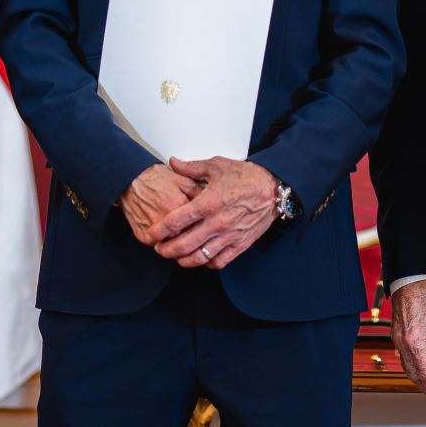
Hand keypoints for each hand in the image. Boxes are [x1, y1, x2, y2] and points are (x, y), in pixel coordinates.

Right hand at [119, 164, 201, 244]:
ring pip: (172, 247)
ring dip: (178, 245)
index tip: (209, 228)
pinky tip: (167, 236)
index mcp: (178, 204)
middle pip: (186, 240)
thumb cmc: (156, 178)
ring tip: (182, 238)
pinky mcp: (142, 236)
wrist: (131, 179)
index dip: (205, 227)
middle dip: (194, 241)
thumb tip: (213, 203)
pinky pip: (157, 246)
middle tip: (198, 237)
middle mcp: (165, 218)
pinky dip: (163, 243)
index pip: (199, 224)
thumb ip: (199, 192)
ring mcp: (153, 229)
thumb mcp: (183, 180)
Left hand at [146, 156, 276, 268]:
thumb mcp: (217, 166)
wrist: (273, 188)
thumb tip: (173, 162)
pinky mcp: (240, 244)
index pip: (177, 221)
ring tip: (176, 257)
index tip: (152, 233)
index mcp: (208, 202)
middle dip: (167, 250)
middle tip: (159, 249)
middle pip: (184, 244)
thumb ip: (192, 168)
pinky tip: (201, 259)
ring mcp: (229, 236)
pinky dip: (207, 263)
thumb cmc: (246, 176)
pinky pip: (220, 261)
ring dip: (184, 260)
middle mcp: (217, 222)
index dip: (160, 230)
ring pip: (200, 257)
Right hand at [391, 278, 425, 401]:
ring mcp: (396, 336)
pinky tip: (419, 366)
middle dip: (425, 386)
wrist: (410, 273)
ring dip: (418, 377)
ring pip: (405, 365)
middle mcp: (402, 340)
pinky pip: (401, 355)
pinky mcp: (396, 331)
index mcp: (415, 338)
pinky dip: (411, 365)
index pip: (424, 371)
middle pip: (412, 372)